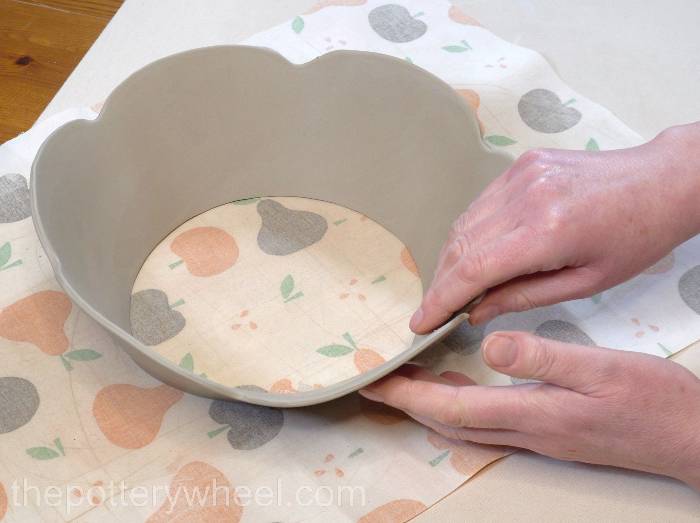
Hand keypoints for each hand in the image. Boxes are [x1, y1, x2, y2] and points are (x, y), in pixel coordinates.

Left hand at [360, 332, 699, 489]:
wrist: (690, 437)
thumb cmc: (653, 401)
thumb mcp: (601, 369)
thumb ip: (544, 358)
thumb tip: (490, 347)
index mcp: (534, 413)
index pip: (451, 406)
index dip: (408, 394)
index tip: (375, 381)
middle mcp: (528, 432)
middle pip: (449, 422)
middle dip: (409, 403)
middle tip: (380, 381)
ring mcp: (538, 437)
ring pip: (467, 426)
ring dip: (432, 405)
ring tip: (409, 382)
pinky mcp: (550, 433)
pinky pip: (489, 424)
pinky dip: (462, 408)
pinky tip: (462, 391)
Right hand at [411, 123, 699, 332]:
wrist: (661, 181)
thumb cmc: (636, 238)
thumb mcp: (586, 283)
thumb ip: (524, 297)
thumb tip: (476, 312)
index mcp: (547, 230)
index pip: (473, 269)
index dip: (440, 299)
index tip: (421, 322)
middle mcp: (526, 196)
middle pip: (460, 245)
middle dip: (442, 283)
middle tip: (436, 311)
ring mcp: (521, 175)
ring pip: (464, 223)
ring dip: (451, 259)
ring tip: (452, 287)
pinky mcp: (521, 164)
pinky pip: (480, 204)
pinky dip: (469, 233)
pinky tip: (473, 253)